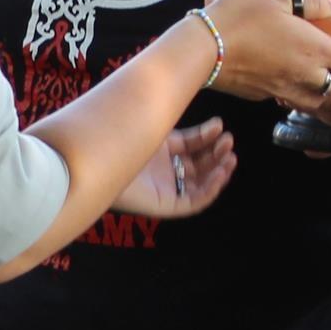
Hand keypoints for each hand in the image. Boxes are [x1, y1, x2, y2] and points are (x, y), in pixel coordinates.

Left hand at [113, 118, 237, 220]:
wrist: (100, 157)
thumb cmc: (124, 139)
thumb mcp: (160, 131)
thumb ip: (187, 129)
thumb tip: (218, 123)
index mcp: (162, 152)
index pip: (192, 146)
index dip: (208, 137)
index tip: (219, 126)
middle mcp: (165, 171)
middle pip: (200, 166)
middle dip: (217, 153)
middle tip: (229, 142)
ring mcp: (166, 189)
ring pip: (200, 185)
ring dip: (219, 173)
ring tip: (230, 158)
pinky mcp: (164, 206)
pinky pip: (192, 203)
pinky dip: (209, 191)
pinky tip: (219, 175)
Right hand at [203, 0, 330, 109]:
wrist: (202, 51)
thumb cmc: (238, 18)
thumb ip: (312, 4)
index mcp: (313, 49)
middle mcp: (305, 76)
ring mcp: (286, 90)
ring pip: (325, 103)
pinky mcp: (267, 97)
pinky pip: (299, 101)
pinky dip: (314, 99)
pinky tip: (312, 91)